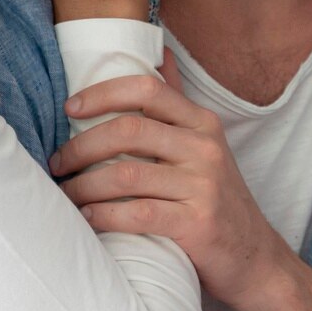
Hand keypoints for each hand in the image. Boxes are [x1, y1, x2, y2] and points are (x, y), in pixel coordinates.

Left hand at [51, 56, 293, 309]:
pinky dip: (103, 216)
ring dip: (83, 186)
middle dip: (81, 146)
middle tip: (57, 164)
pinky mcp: (197, 224)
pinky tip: (87, 218)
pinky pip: (138, 214)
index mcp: (202, 123)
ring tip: (65, 194)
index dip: (102, 93)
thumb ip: (176, 105)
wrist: (254, 259)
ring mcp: (203, 186)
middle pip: (128, 131)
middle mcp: (205, 148)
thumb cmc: (216, 200)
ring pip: (125, 175)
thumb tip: (159, 51)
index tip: (70, 109)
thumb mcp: (204, 146)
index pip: (146, 89)